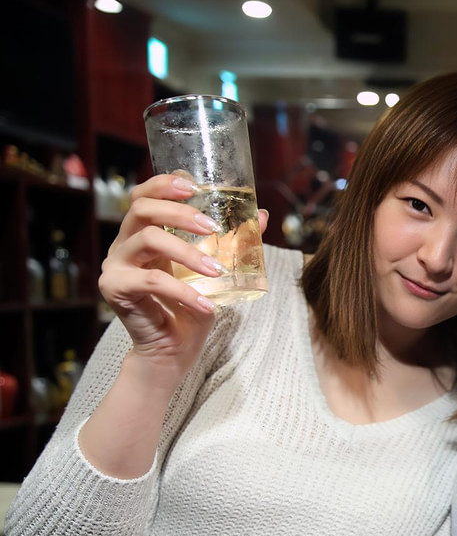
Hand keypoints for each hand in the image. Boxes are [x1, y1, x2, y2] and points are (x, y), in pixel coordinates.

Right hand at [99, 174, 268, 383]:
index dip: (164, 184)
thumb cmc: (191, 309)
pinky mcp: (115, 288)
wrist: (173, 350)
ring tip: (217, 270)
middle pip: (141, 208)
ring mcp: (115, 265)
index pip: (143, 196)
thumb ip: (234, 242)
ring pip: (147, 239)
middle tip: (212, 227)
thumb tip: (262, 214)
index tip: (194, 185)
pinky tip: (207, 304)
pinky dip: (183, 291)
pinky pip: (150, 280)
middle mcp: (124, 244)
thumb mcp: (215, 272)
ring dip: (187, 251)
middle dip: (180, 211)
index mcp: (143, 234)